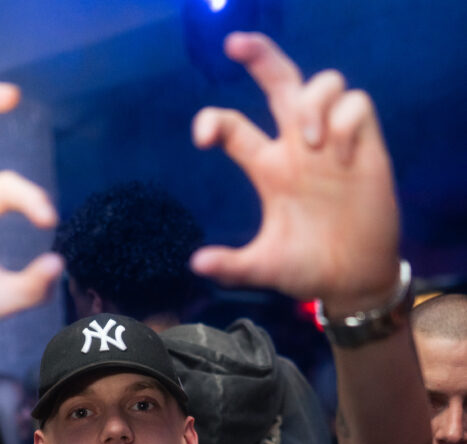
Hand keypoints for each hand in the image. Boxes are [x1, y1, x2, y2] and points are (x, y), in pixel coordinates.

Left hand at [190, 33, 398, 312]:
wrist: (354, 280)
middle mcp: (297, 147)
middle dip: (259, 57)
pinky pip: (358, 103)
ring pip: (323, 82)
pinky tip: (344, 156)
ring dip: (314, 101)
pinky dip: (347, 120)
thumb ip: (233, 266)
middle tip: (235, 46)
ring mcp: (331, 143)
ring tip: (312, 142)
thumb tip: (195, 264)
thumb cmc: (308, 268)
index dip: (214, 123)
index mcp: (268, 169)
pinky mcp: (365, 146)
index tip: (203, 137)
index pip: (234, 128)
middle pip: (280, 82)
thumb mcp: (265, 267)